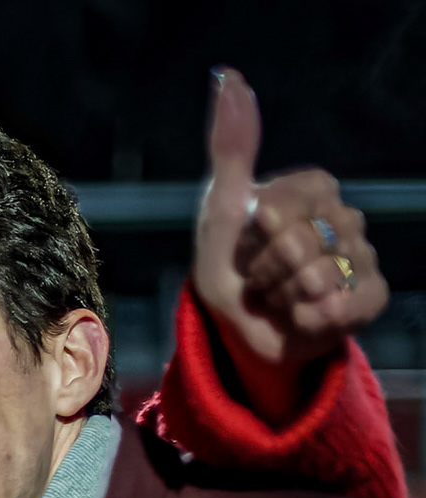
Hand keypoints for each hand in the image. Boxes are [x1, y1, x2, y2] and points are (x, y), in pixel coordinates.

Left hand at [193, 67, 388, 421]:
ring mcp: (361, 257)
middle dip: (262, 270)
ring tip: (276, 296)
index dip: (249, 236)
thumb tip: (227, 75)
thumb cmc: (229, 264)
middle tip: (259, 276)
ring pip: (314, 280)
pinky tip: (299, 317)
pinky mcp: (369, 298)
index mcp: (314, 188)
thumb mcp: (221, 204)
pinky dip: (305, 320)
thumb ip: (230, 144)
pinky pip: (338, 309)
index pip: (279, 207)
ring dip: (279, 297)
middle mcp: (345, 217)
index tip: (246, 241)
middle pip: (295, 246)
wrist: (240, 328)